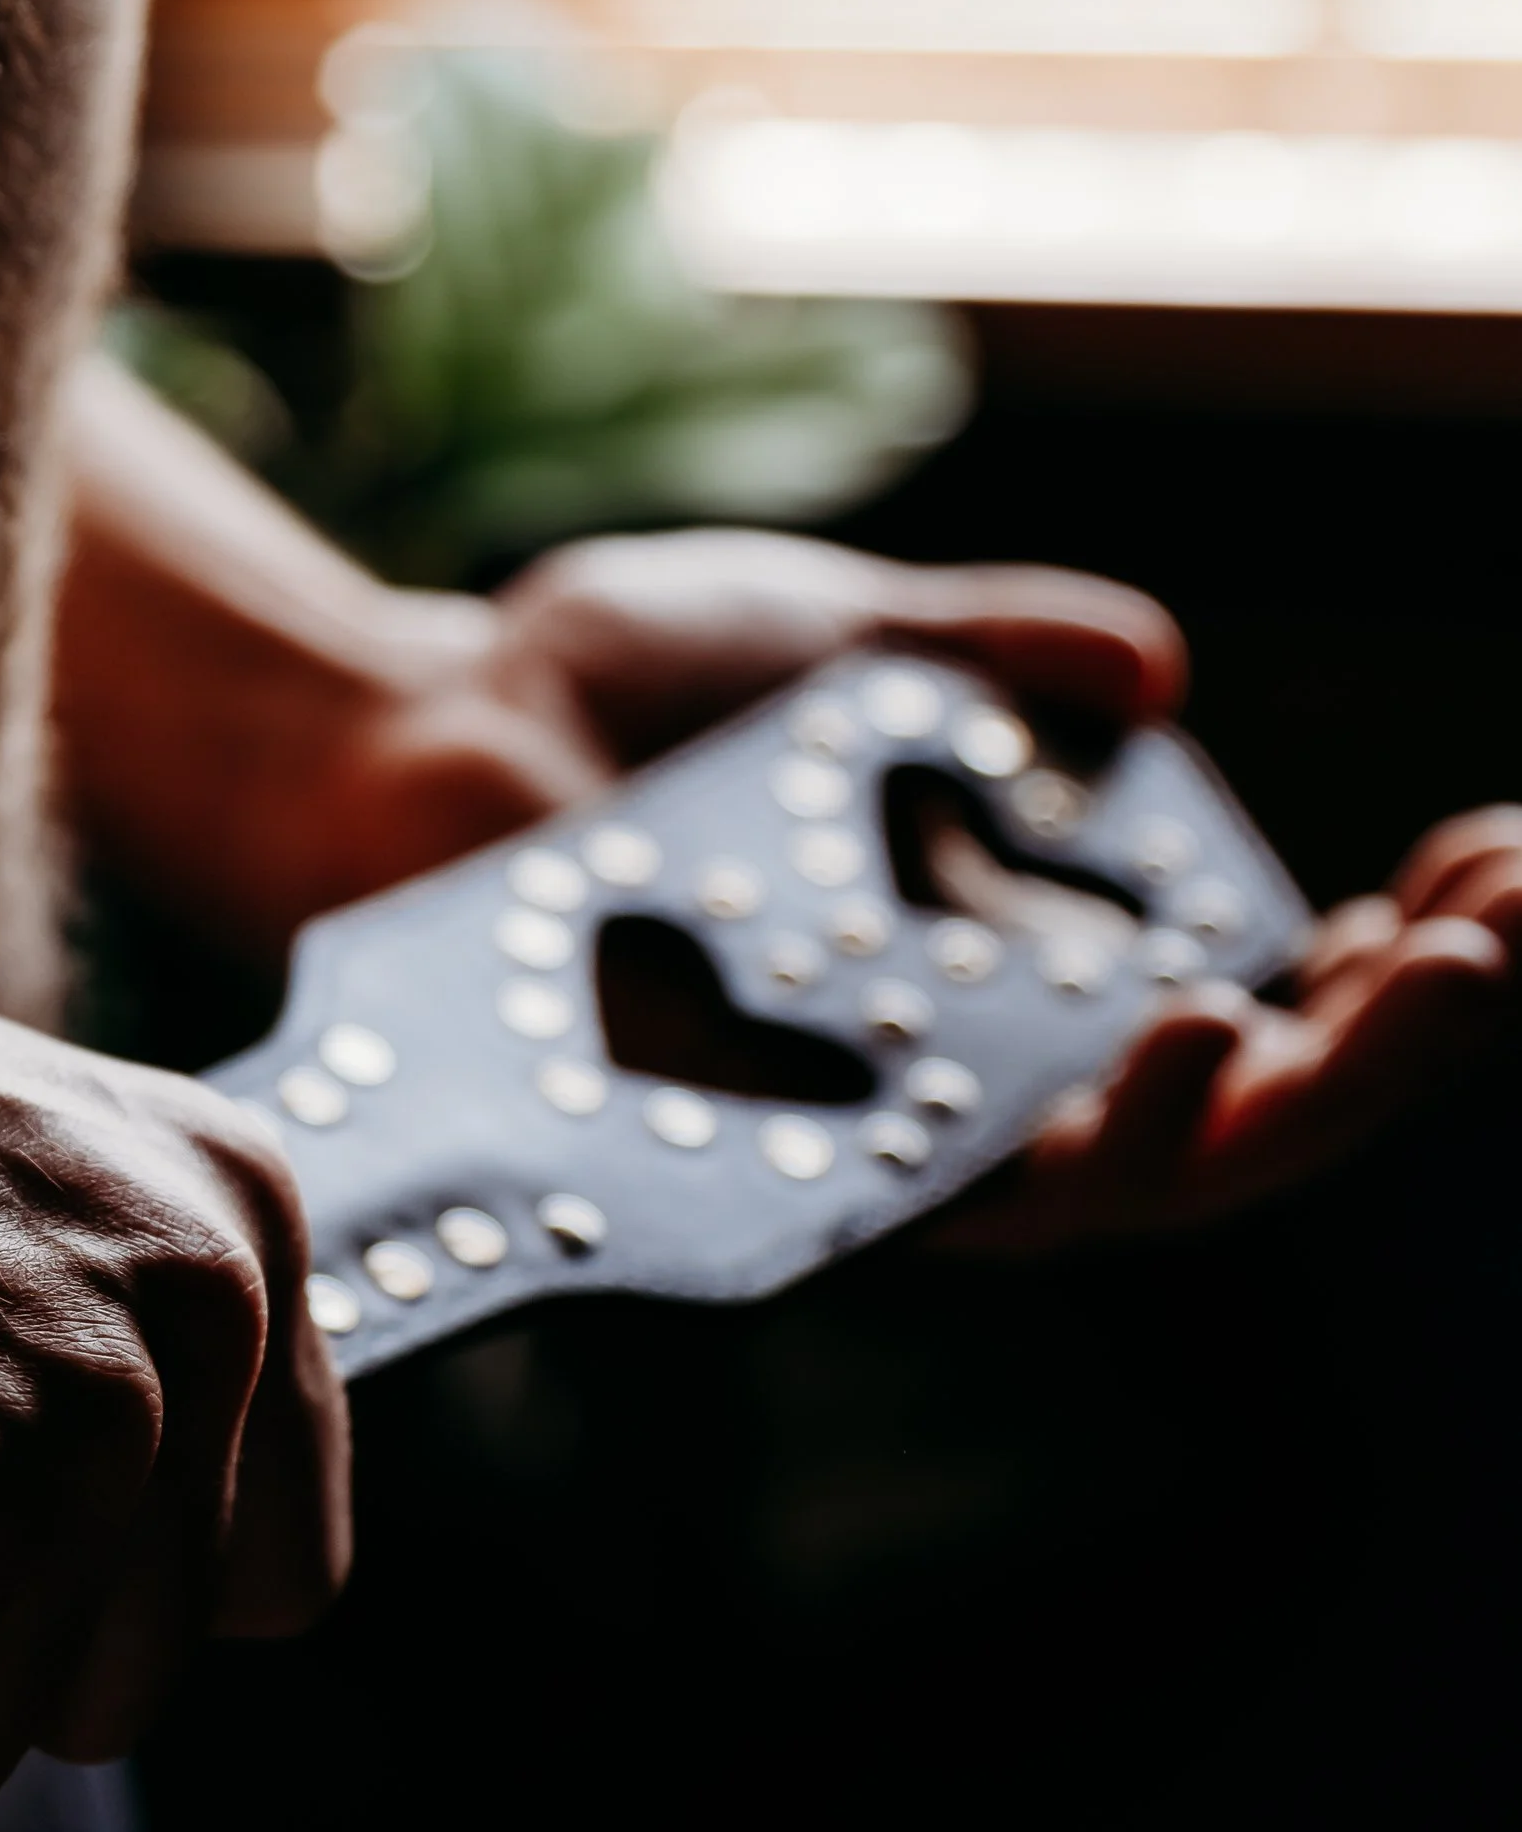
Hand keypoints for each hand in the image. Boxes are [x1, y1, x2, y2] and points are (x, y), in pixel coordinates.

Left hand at [290, 528, 1515, 1249]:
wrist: (419, 725)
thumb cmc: (622, 687)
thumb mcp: (856, 631)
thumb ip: (1002, 652)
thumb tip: (1156, 671)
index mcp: (1029, 964)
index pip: (1272, 988)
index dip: (1409, 946)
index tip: (1508, 857)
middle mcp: (983, 1078)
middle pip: (1251, 1108)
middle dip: (1407, 1035)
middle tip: (1508, 939)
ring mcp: (890, 1140)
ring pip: (1145, 1177)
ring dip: (1302, 1092)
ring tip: (1417, 988)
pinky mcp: (791, 1179)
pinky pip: (967, 1200)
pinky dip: (1098, 1133)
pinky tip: (1197, 1036)